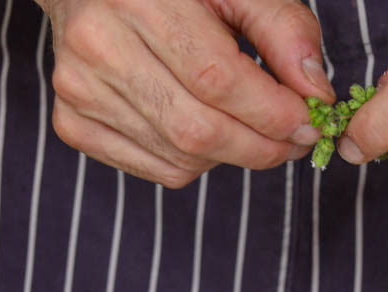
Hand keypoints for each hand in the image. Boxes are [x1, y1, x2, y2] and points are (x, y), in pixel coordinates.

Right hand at [39, 0, 336, 188]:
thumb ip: (281, 28)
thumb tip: (315, 92)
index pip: (216, 79)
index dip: (271, 111)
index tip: (311, 121)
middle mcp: (98, 46)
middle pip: (196, 129)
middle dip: (260, 146)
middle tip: (294, 141)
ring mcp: (79, 90)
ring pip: (179, 157)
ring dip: (232, 155)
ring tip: (254, 131)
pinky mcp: (72, 122)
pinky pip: (154, 169)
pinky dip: (196, 162)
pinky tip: (208, 131)